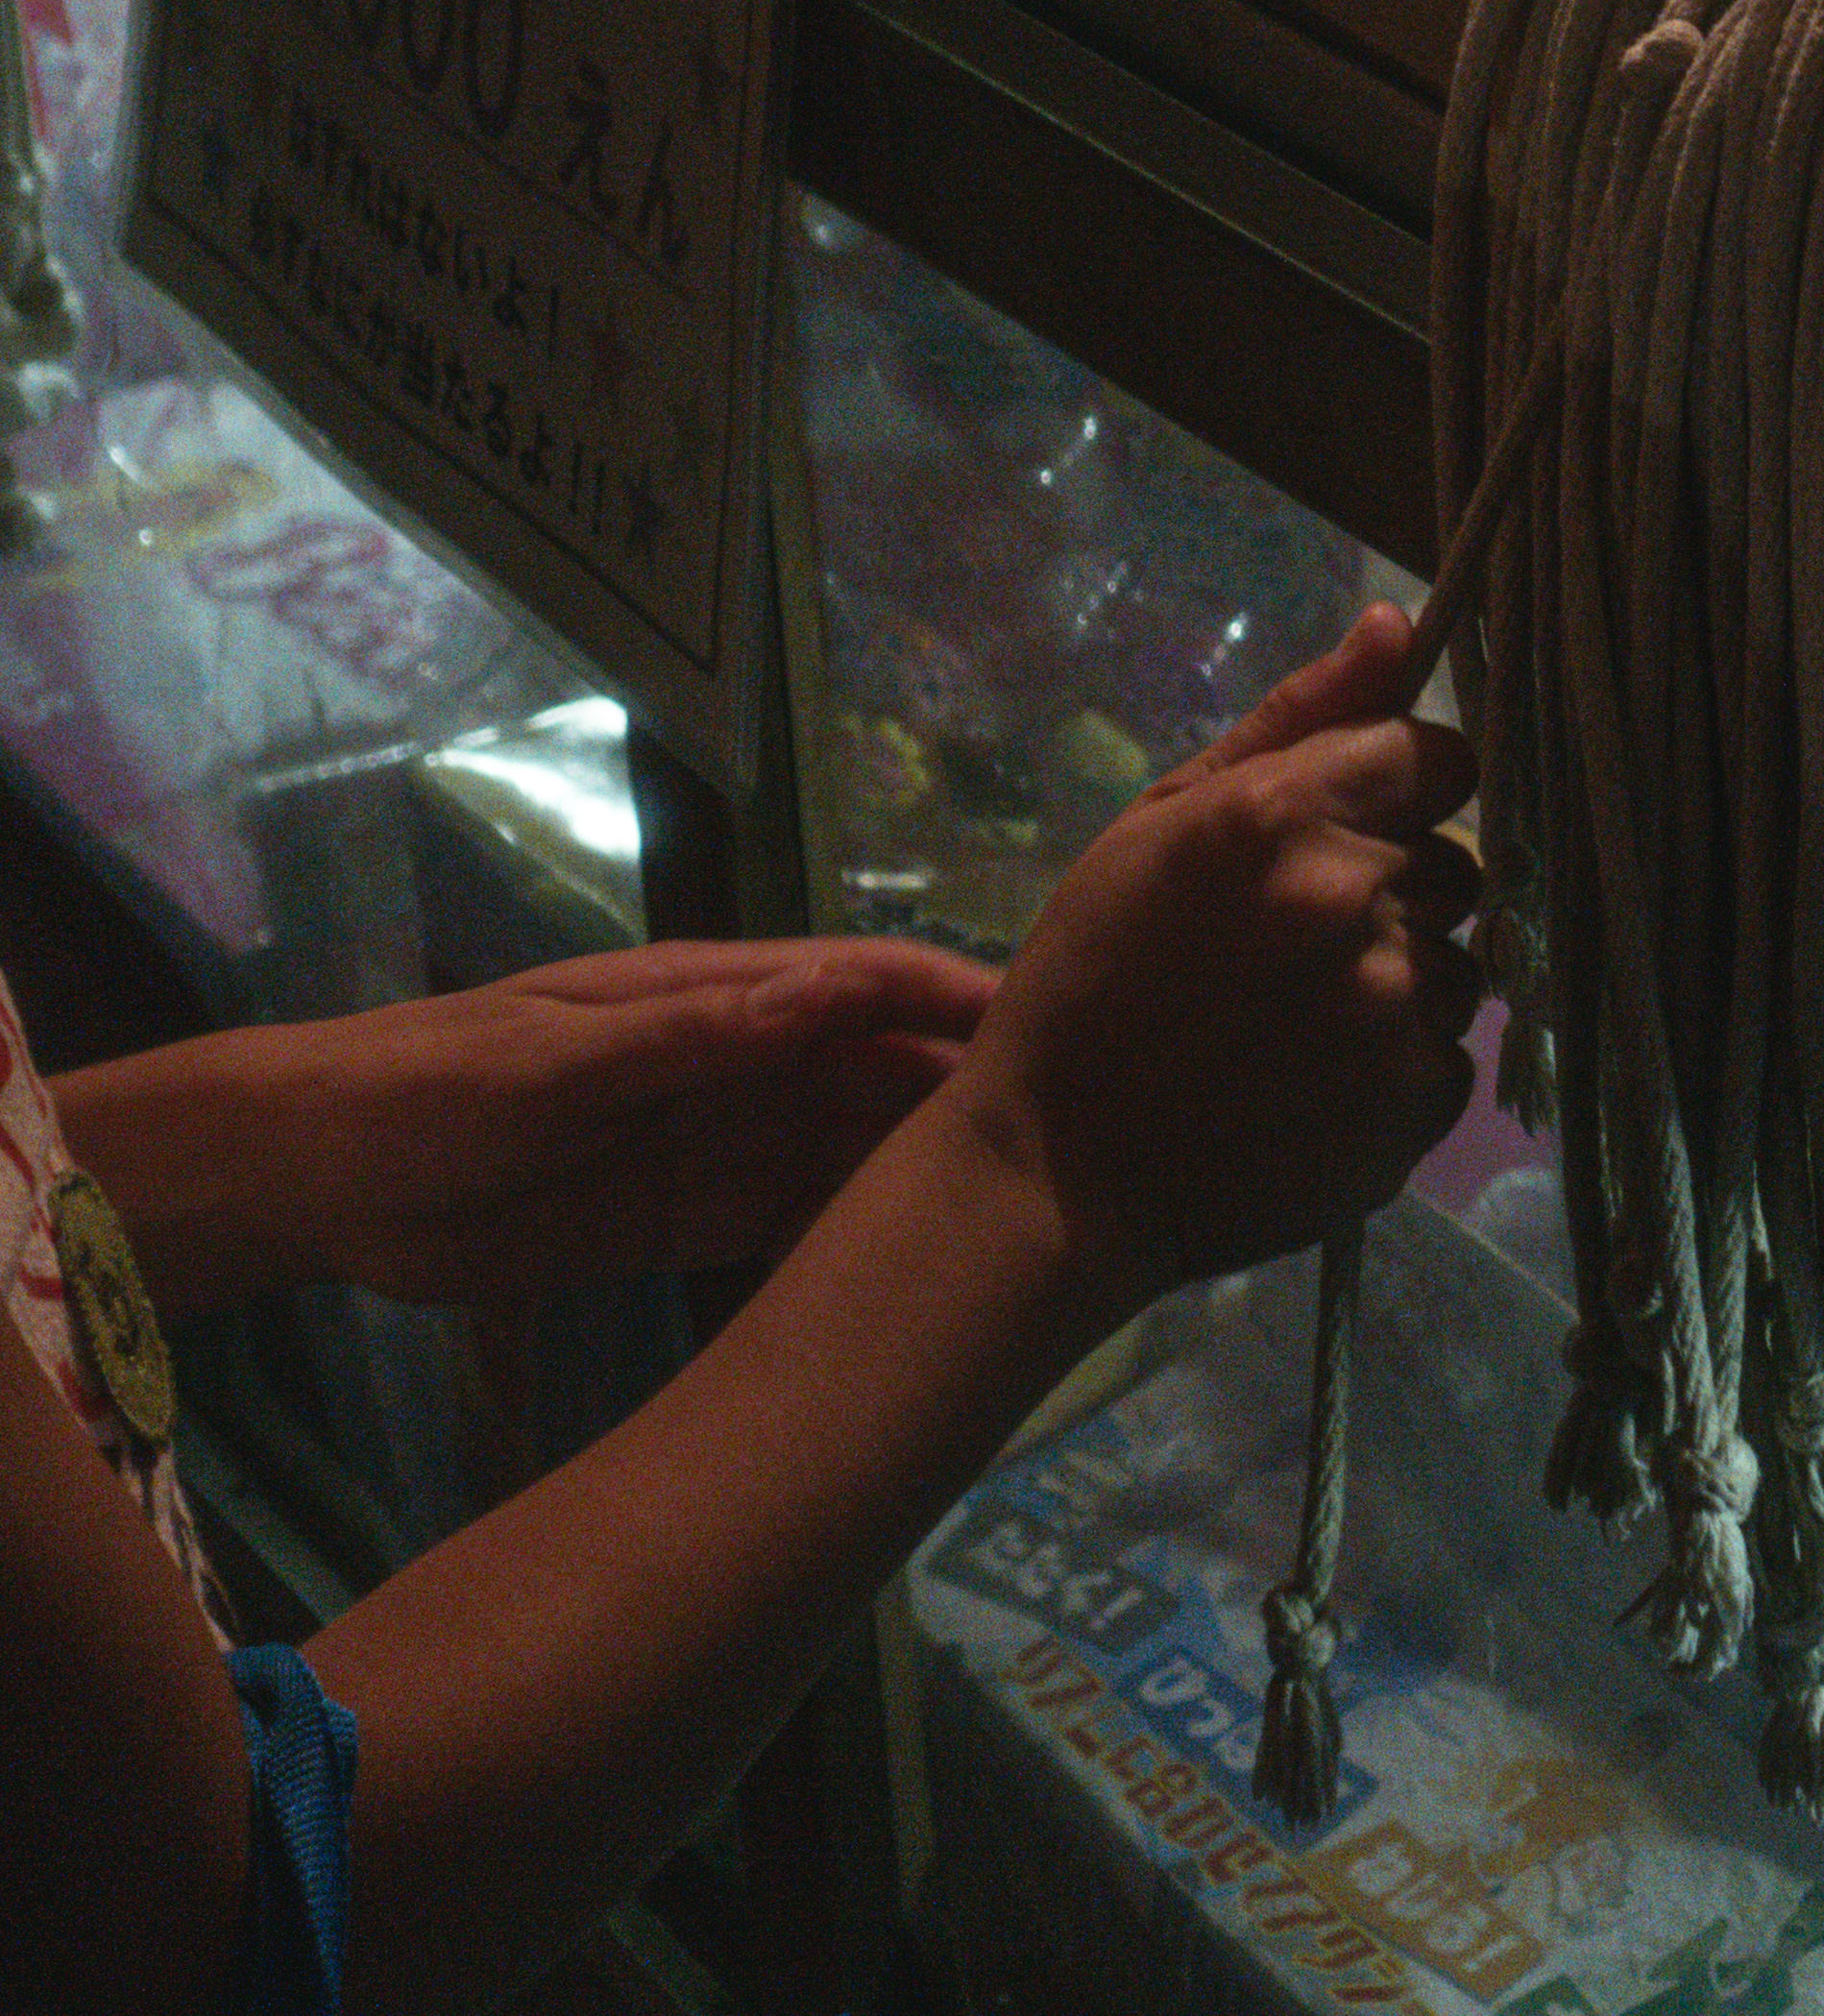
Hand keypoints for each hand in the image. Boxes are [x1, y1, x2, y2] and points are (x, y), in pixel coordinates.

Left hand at [297, 938, 997, 1305]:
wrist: (317, 1179)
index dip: (956, 997)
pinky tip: (918, 1270)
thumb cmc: (430, 1089)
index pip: (863, 984)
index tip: (1050, 1028)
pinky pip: (796, 1222)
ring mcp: (716, 1143)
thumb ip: (693, 1032)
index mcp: (712, 998)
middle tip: (1075, 1146)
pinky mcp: (686, 1220)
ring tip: (1027, 1214)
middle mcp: (736, 1064)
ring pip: (852, 1151)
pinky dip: (856, 1237)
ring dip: (925, 1171)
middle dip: (970, 1092)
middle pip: (881, 1070)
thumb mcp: (559, 1057)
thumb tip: (833, 990)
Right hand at [944, 603, 1479, 1304]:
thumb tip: (1401, 623)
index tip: (1355, 829)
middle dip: (1399, 891)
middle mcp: (1355, 901)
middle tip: (1297, 945)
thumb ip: (1296, 720)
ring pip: (1459, 964)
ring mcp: (1392, 1008)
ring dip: (1402, 982)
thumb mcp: (1164, 823)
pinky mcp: (1416, 1103)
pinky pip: (1450, 1055)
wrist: (1059, 1173)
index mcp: (1284, 815)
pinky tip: (1314, 1083)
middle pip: (1459, 864)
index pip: (1439, 756)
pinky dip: (1400, 1067)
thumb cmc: (1094, 980)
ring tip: (1297, 1022)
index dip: (1404, 791)